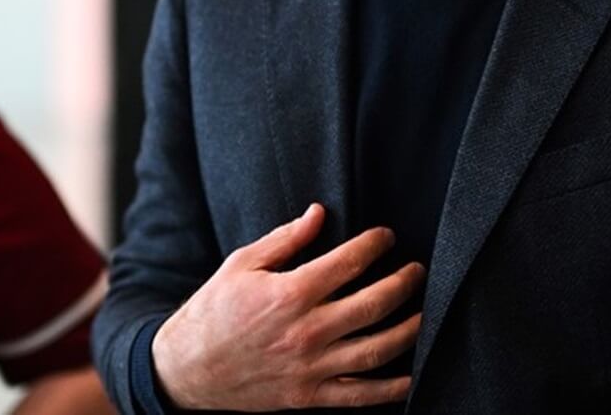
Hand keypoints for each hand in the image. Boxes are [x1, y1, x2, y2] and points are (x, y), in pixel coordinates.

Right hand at [152, 203, 423, 409]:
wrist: (186, 371)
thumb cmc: (214, 311)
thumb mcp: (242, 264)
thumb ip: (285, 239)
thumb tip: (319, 212)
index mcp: (289, 293)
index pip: (348, 263)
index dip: (375, 245)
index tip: (387, 236)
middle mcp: (305, 331)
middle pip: (372, 305)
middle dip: (403, 283)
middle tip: (417, 270)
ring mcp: (310, 367)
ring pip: (375, 350)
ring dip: (409, 329)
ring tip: (424, 311)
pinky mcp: (309, 396)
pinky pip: (359, 396)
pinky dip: (391, 388)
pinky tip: (411, 373)